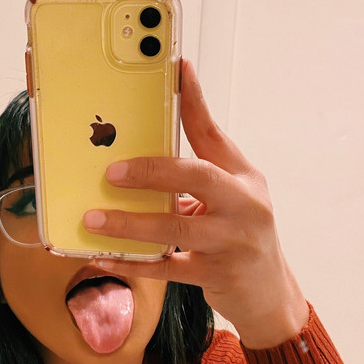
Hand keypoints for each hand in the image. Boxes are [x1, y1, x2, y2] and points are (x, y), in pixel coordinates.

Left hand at [83, 60, 308, 348]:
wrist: (270, 293)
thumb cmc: (241, 237)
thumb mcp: (233, 197)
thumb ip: (199, 175)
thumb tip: (141, 156)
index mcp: (243, 177)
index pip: (214, 133)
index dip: (194, 101)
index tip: (176, 69)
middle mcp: (244, 204)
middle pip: (196, 175)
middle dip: (150, 170)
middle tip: (111, 171)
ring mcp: (232, 241)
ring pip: (176, 226)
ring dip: (130, 223)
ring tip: (93, 218)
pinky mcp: (216, 274)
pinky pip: (166, 267)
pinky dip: (132, 263)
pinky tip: (103, 258)